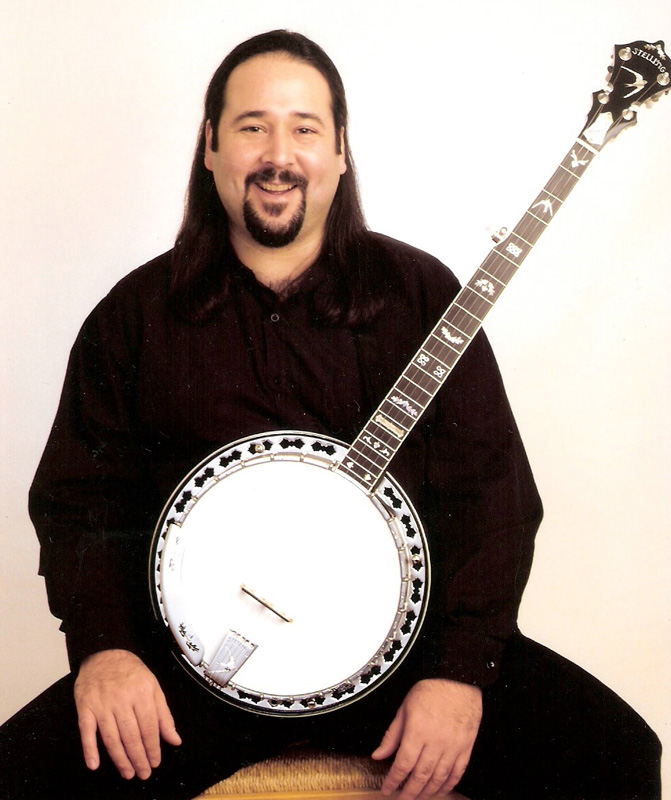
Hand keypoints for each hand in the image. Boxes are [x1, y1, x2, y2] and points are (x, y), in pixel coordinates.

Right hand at [74, 649, 181, 779]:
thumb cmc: (131, 672)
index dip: (153, 748)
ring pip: (111, 738)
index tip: (155, 761)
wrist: (104, 654)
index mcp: (142, 693)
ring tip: (128, 773)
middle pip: (131, 735)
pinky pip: (87, 731)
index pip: (149, 727)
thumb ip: (164, 714)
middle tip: (143, 773)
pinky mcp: (85, 707)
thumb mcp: (153, 687)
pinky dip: (89, 749)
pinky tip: (94, 764)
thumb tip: (174, 739)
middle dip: (139, 758)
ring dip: (120, 759)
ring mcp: (102, 704)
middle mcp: (122, 699)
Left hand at [371, 679, 481, 799]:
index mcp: (417, 731)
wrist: (457, 679)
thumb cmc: (430, 689)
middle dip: (409, 792)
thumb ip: (392, 734)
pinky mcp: (466, 746)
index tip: (387, 789)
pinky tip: (440, 790)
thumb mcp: (404, 708)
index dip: (394, 780)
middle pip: (421, 776)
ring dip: (428, 792)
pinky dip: (448, 784)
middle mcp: (436, 741)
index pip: (403, 764)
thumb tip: (378, 755)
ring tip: (418, 797)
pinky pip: (457, 772)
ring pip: (439, 778)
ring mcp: (453, 746)